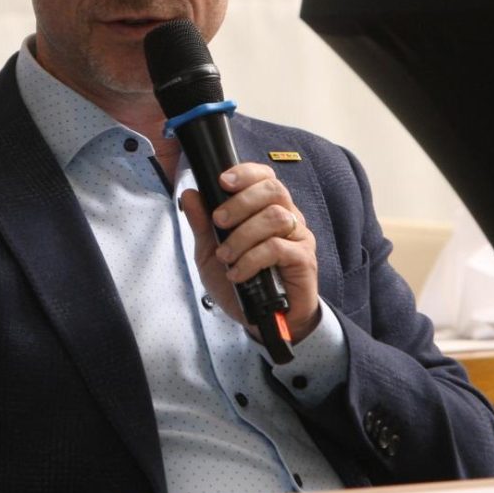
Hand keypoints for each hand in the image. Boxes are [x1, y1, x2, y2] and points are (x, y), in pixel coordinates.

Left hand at [181, 163, 319, 342]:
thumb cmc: (240, 280)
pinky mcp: (304, 260)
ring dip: (243, 235)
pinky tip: (238, 273)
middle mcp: (288, 216)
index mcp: (266, 208)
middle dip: (241, 202)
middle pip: (273, 190)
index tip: (222, 181)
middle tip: (219, 222)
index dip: (245, 173)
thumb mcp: (210, 252)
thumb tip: (190, 194)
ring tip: (225, 256)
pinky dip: (252, 259)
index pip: (265, 176)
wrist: (262, 319)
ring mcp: (299, 237)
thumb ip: (202, 224)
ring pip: (276, 217)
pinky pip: (278, 248)